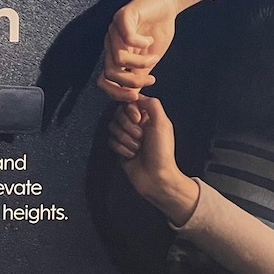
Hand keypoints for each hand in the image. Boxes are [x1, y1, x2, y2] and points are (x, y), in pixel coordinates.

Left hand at [98, 0, 180, 101]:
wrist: (166, 3)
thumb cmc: (157, 30)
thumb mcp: (149, 60)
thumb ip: (139, 76)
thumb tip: (132, 97)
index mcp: (113, 54)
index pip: (104, 81)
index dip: (118, 93)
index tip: (138, 95)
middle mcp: (110, 43)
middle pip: (110, 73)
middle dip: (132, 82)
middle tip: (150, 79)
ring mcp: (114, 29)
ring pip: (118, 59)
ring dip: (141, 63)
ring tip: (154, 57)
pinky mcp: (123, 16)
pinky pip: (127, 38)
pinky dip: (142, 44)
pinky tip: (150, 40)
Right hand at [109, 98, 198, 222]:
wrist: (156, 177)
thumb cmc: (162, 151)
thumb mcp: (162, 123)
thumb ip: (152, 104)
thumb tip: (137, 95)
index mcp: (149, 117)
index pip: (130, 102)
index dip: (131, 110)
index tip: (138, 120)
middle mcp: (137, 125)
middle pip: (119, 114)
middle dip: (128, 127)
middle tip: (140, 137)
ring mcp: (127, 137)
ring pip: (113, 127)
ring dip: (125, 139)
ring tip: (137, 149)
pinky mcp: (120, 148)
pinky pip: (111, 141)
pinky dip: (121, 149)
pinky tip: (131, 156)